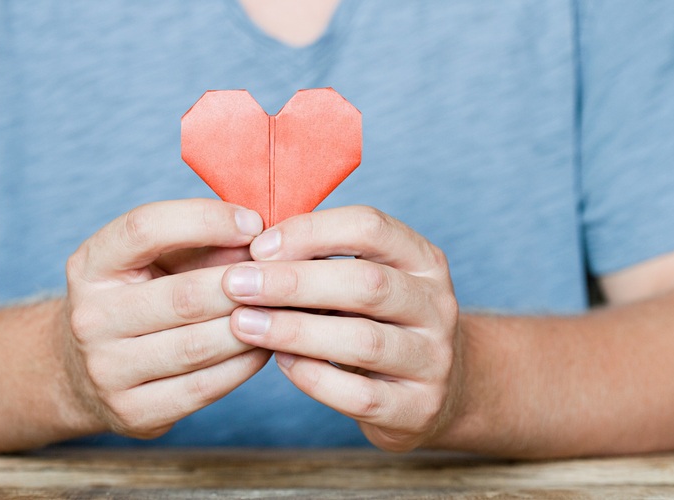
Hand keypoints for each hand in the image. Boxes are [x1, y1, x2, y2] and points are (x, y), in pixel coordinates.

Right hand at [63, 199, 271, 438]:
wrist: (85, 374)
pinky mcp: (133, 412)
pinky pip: (205, 386)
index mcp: (90, 267)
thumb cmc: (139, 299)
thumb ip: (201, 244)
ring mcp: (107, 371)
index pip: (144, 229)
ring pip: (199, 346)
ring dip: (251, 326)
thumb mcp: (155, 261)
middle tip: (283, 276)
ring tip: (282, 310)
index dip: (204, 220)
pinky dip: (244, 364)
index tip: (253, 223)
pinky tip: (266, 345)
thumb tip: (261, 237)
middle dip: (243, 284)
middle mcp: (89, 318)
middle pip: (183, 296)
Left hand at [222, 206, 460, 451]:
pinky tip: (281, 363)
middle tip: (236, 285)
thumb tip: (251, 251)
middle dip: (294, 282)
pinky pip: (361, 395)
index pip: (371, 227)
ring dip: (295, 330)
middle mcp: (437, 305)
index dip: (310, 231)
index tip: (258, 247)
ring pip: (363, 341)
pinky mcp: (419, 408)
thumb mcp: (363, 279)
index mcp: (422, 260)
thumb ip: (320, 261)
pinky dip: (314, 377)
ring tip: (244, 324)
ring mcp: (434, 360)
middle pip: (367, 284)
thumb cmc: (376, 322)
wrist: (432, 390)